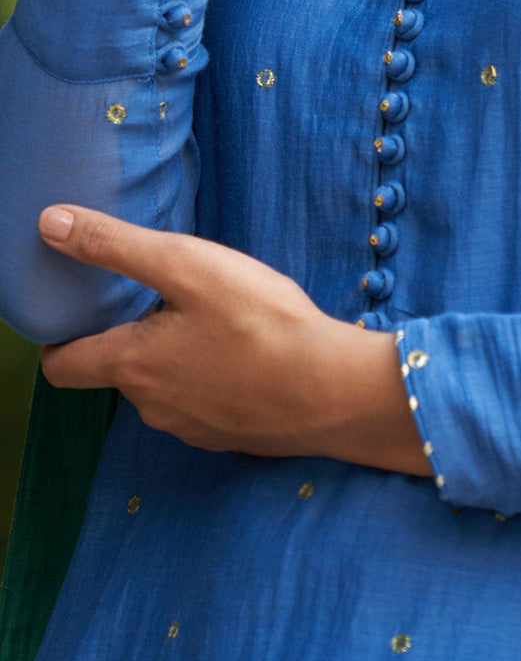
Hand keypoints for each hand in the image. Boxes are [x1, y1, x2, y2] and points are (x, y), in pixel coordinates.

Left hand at [37, 205, 430, 472]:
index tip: (74, 311)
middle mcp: (151, 406)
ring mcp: (192, 428)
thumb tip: (49, 224)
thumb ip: (115, 245)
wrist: (332, 391)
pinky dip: (212, 377)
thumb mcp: (186, 265)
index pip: (62, 366)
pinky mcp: (230, 436)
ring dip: (175, 356)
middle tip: (162, 297)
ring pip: (164, 386)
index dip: (59, 338)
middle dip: (132, 336)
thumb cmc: (259, 322)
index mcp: (132, 365)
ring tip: (213, 319)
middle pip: (119, 371)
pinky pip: (203, 402)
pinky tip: (245, 352)